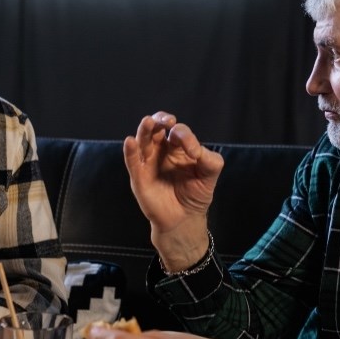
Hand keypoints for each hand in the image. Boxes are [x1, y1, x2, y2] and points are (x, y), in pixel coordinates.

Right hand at [123, 112, 224, 269]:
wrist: (185, 218)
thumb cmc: (196, 193)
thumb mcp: (210, 173)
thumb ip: (209, 158)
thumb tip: (194, 150)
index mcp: (178, 147)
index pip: (177, 132)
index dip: (184, 136)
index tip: (194, 152)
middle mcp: (161, 150)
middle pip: (155, 128)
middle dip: (160, 120)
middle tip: (168, 121)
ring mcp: (148, 162)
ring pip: (142, 140)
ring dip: (144, 129)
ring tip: (148, 122)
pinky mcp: (139, 177)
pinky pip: (132, 161)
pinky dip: (130, 151)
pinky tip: (130, 142)